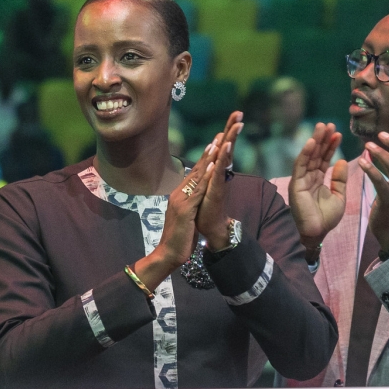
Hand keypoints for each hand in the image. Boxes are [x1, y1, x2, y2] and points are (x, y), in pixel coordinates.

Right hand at [132, 141, 220, 291]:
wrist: (168, 254)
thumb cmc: (179, 238)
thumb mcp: (186, 217)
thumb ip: (189, 204)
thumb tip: (195, 198)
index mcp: (179, 195)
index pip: (194, 173)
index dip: (205, 158)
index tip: (215, 143)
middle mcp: (178, 194)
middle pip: (196, 169)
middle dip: (208, 152)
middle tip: (219, 134)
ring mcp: (181, 201)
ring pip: (197, 177)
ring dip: (207, 159)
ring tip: (217, 143)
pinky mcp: (185, 210)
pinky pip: (197, 191)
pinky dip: (205, 178)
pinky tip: (212, 167)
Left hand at [197, 112, 244, 248]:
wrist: (210, 228)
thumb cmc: (207, 208)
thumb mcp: (206, 185)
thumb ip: (210, 172)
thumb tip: (213, 160)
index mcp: (217, 170)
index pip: (223, 146)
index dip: (228, 131)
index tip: (234, 115)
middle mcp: (220, 172)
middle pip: (227, 146)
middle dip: (232, 129)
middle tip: (239, 112)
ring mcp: (219, 180)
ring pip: (225, 156)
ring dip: (230, 139)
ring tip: (236, 124)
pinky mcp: (216, 189)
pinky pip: (219, 171)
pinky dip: (222, 158)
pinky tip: (226, 146)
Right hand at [288, 122, 346, 256]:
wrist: (317, 233)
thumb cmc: (326, 218)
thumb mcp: (339, 196)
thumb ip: (340, 179)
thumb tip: (341, 160)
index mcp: (318, 180)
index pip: (324, 159)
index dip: (331, 146)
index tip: (338, 133)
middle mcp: (309, 177)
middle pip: (316, 154)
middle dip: (323, 139)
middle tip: (329, 124)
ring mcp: (301, 180)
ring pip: (308, 156)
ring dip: (315, 141)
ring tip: (322, 127)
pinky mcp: (296, 184)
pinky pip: (300, 165)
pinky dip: (305, 153)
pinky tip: (312, 142)